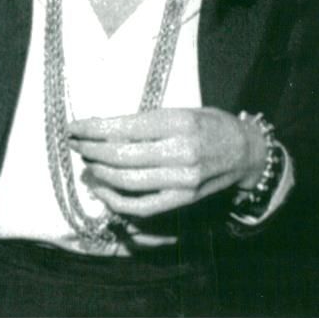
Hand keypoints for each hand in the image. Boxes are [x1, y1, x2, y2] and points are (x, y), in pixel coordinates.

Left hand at [68, 108, 265, 218]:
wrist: (245, 151)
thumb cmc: (209, 124)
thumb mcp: (179, 111)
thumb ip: (145, 122)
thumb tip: (102, 128)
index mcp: (178, 123)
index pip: (124, 127)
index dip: (93, 128)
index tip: (73, 127)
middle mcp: (181, 152)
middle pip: (122, 155)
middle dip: (90, 150)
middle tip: (74, 144)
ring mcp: (182, 180)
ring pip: (127, 181)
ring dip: (99, 172)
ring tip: (86, 163)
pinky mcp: (183, 199)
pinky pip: (142, 206)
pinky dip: (116, 200)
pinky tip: (102, 189)